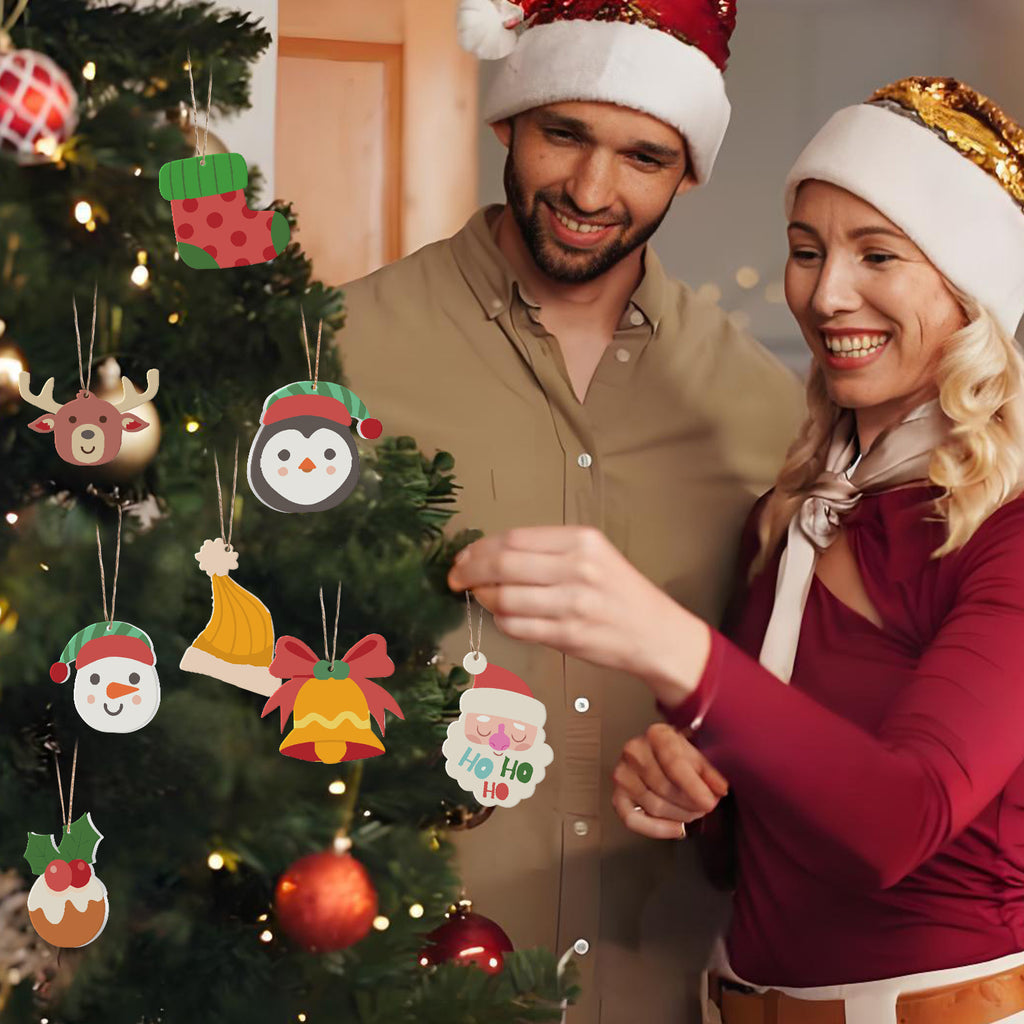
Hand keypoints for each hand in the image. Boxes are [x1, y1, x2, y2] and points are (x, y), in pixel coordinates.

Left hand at [447, 526, 710, 703]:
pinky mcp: (568, 636)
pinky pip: (517, 627)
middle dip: (469, 571)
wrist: (657, 633)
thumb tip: (491, 554)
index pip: (514, 538)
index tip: (464, 556)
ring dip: (484, 598)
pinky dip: (501, 621)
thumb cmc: (622, 593)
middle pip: (503, 564)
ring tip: (480, 597)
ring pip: (505, 597)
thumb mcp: (594, 555)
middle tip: (456, 578)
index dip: (480, 548)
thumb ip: (548, 551)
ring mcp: (573, 604)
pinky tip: (502, 616)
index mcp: (582, 541)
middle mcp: (578, 568)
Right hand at [612, 723, 728, 839]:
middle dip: (690, 804)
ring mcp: (623, 774)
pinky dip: (657, 829)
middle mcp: (634, 751)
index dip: (693, 787)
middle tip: (705, 807)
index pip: (673, 764)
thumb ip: (711, 771)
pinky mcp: (618, 795)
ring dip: (680, 816)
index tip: (709, 802)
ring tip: (693, 812)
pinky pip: (633, 820)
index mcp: (656, 734)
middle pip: (664, 788)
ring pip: (654, 806)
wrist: (660, 753)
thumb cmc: (680, 753)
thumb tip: (719, 789)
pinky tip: (676, 828)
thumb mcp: (699, 752)